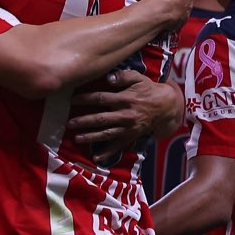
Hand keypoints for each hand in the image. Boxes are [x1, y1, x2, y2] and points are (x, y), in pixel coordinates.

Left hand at [66, 74, 183, 155]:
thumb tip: (108, 78)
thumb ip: (123, 76)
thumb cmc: (148, 89)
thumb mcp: (138, 77)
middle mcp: (124, 115)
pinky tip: (96, 157)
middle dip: (83, 121)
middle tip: (69, 124)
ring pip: (106, 134)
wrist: (165, 107)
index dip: (85, 99)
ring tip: (77, 139)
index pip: (100, 98)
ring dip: (91, 137)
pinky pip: (118, 146)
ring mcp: (127, 128)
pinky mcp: (130, 137)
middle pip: (100, 119)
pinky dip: (107, 153)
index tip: (72, 100)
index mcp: (124, 99)